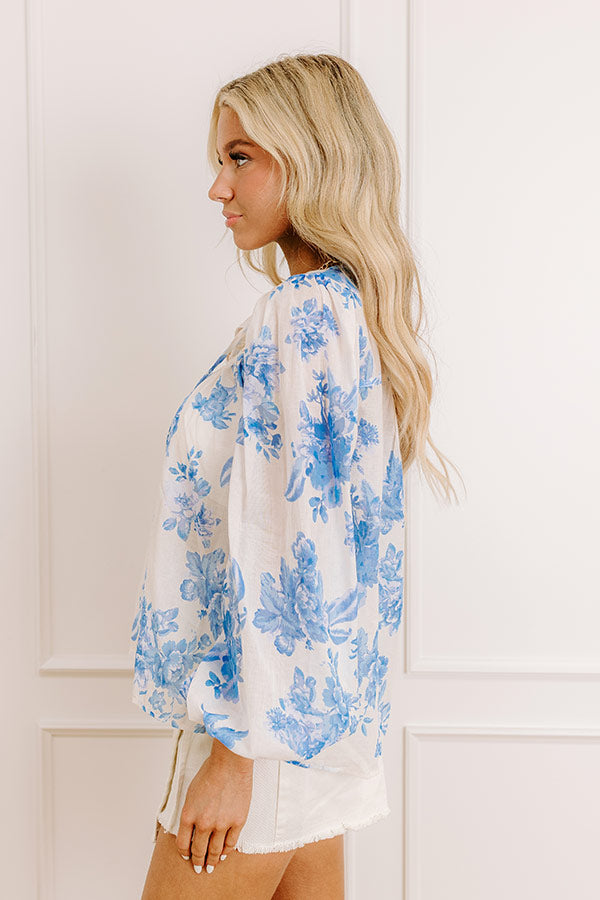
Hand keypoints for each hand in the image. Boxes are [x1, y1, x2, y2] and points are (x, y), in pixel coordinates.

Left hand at [176, 742, 253, 873]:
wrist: (230, 762)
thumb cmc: (210, 772)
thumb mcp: (191, 793)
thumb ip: (191, 813)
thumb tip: (192, 829)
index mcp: (189, 815)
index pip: (183, 844)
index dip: (185, 854)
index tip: (187, 858)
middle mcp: (204, 823)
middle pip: (199, 851)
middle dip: (198, 862)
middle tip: (199, 868)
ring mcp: (222, 824)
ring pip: (215, 851)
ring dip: (212, 861)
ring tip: (211, 867)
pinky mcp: (238, 821)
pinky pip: (231, 843)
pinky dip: (226, 851)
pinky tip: (224, 855)